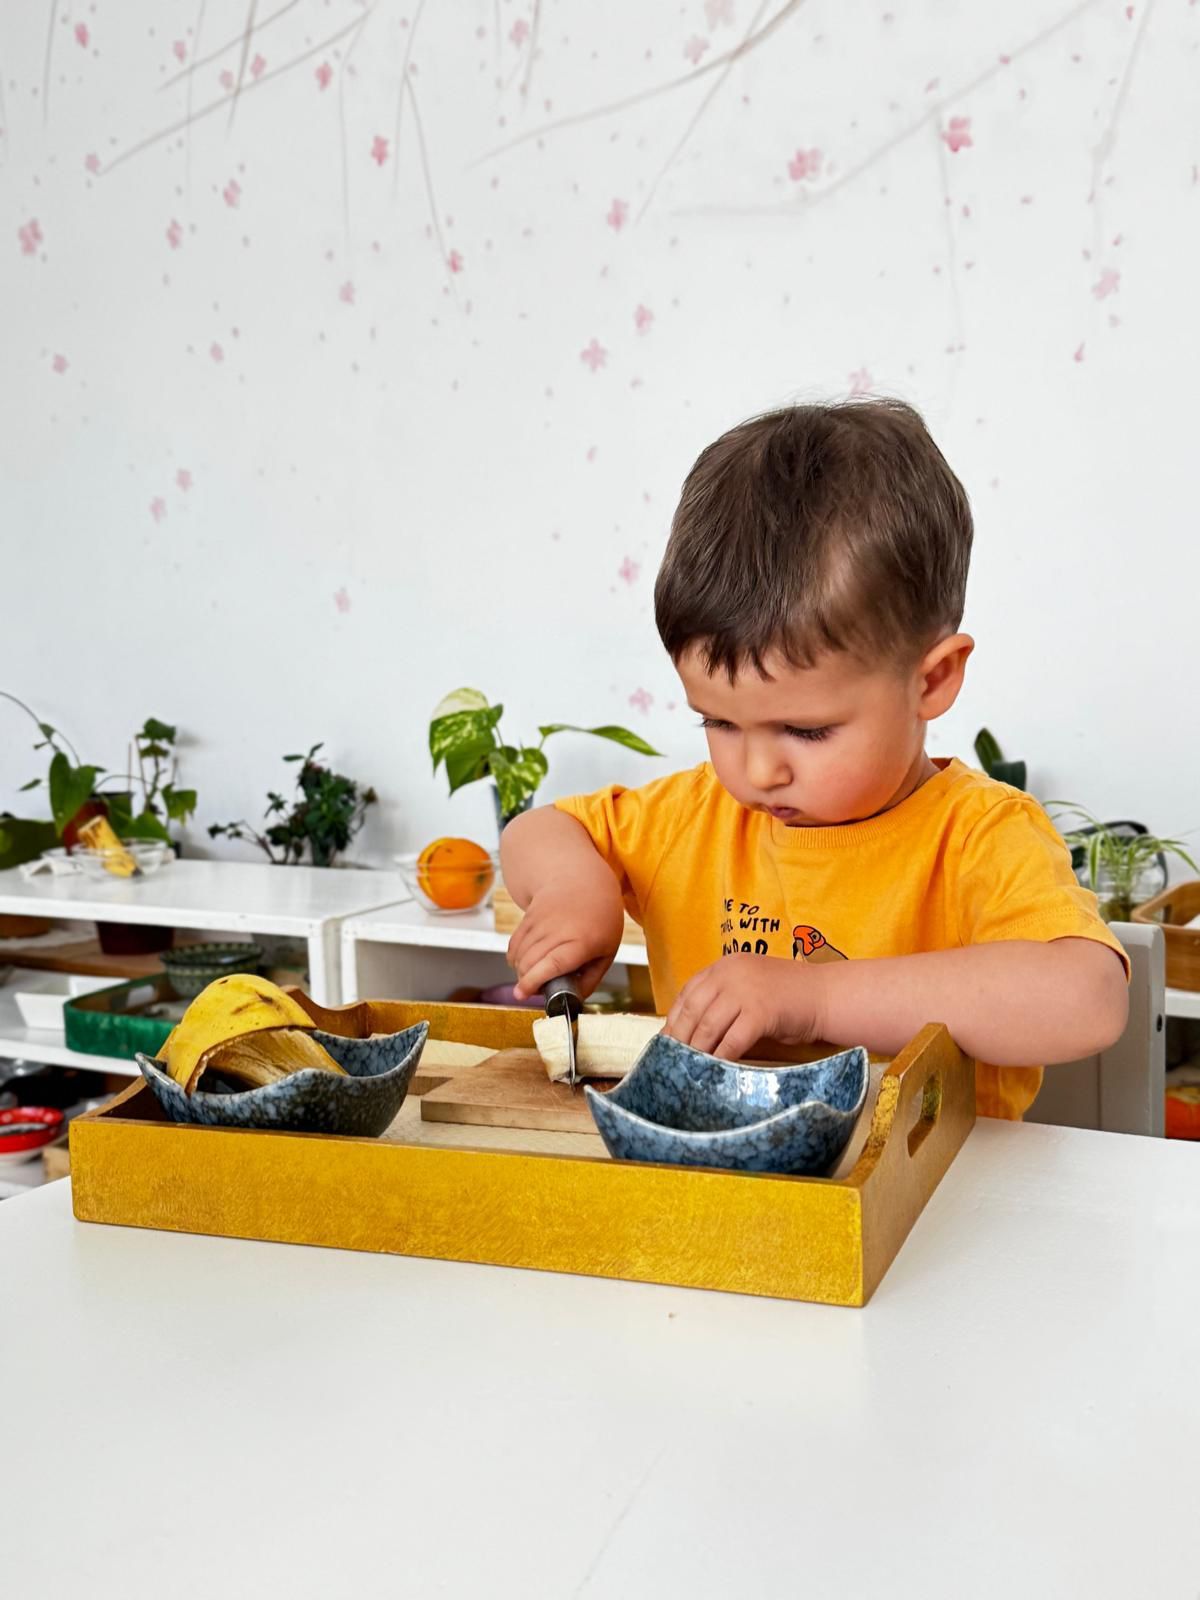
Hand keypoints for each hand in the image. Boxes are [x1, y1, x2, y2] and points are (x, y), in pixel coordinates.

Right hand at [509, 880, 625, 999]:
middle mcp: (560, 929)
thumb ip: (591, 978)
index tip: (522, 994)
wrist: (583, 880)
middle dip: (526, 981)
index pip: (553, 963)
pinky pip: (514, 943)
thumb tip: (572, 1000)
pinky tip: (522, 963)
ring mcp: (542, 921)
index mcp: (583, 941)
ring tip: (533, 976)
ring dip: (521, 971)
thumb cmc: (600, 919)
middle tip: (535, 990)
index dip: (534, 980)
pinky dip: (514, 958)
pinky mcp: (529, 917)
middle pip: (531, 962)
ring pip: (520, 954)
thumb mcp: (607, 950)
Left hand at [664, 954, 824, 1060]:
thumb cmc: (789, 997)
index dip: (674, 1019)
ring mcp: (746, 991)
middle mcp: (731, 973)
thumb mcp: (750, 988)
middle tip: (672, 1060)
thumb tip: (692, 1032)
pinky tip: (716, 1070)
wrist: (826, 996)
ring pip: (708, 1027)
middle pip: (693, 1010)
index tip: (666, 1040)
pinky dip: (721, 1058)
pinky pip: (732, 1041)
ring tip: (691, 1068)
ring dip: (697, 1051)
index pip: (688, 993)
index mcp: (725, 965)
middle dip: (680, 1038)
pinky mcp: (760, 1012)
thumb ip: (724, 1000)